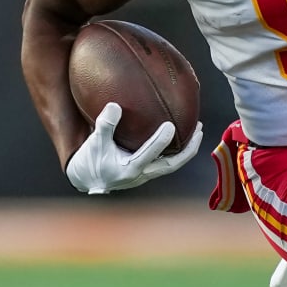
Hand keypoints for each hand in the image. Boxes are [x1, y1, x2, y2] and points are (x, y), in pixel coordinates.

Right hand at [66, 102, 203, 194]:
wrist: (87, 180)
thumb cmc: (90, 161)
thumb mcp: (94, 142)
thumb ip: (105, 125)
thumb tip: (115, 105)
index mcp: (129, 169)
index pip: (149, 154)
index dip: (160, 141)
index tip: (170, 125)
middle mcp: (142, 174)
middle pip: (172, 164)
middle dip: (188, 149)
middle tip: (199, 129)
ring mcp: (146, 175)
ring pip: (172, 164)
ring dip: (186, 150)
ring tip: (197, 131)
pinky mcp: (146, 173)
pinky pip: (166, 162)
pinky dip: (176, 150)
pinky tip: (181, 137)